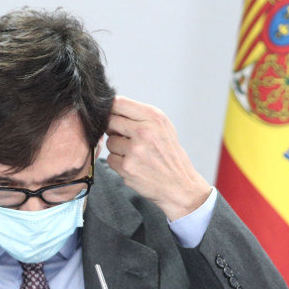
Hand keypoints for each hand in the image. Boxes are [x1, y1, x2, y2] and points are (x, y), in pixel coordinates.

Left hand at [106, 96, 210, 219]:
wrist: (180, 185)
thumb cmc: (169, 154)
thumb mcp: (163, 128)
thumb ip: (139, 116)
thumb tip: (109, 109)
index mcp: (154, 117)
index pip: (118, 102)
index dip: (112, 109)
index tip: (116, 116)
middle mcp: (144, 131)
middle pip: (110, 121)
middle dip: (114, 129)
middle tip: (127, 138)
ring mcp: (135, 150)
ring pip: (110, 141)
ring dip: (118, 148)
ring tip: (135, 154)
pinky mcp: (127, 167)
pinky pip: (110, 159)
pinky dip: (118, 163)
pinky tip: (134, 165)